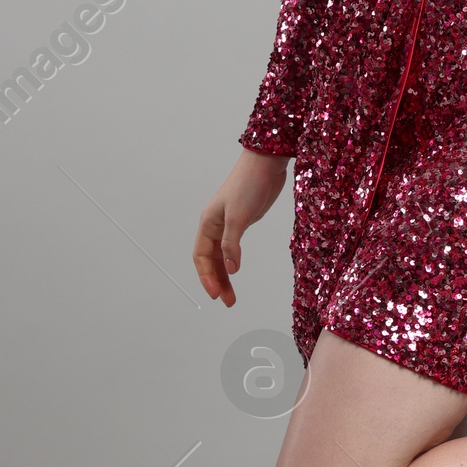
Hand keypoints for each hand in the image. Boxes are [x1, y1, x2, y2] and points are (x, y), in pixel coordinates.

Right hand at [194, 150, 288, 305]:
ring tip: (232, 296)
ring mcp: (228, 224)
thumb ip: (232, 244)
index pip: (201, 256)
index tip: (215, 294)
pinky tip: (236, 271)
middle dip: (216, 281)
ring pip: (221, 256)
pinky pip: (232, 248)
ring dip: (225, 276)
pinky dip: (232, 262)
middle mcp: (214, 225)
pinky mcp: (242, 222)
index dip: (206, 276)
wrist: (266, 164)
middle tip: (227, 302)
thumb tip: (230, 269)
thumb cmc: (248, 186)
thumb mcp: (238, 216)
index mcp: (208, 223)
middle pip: (210, 260)